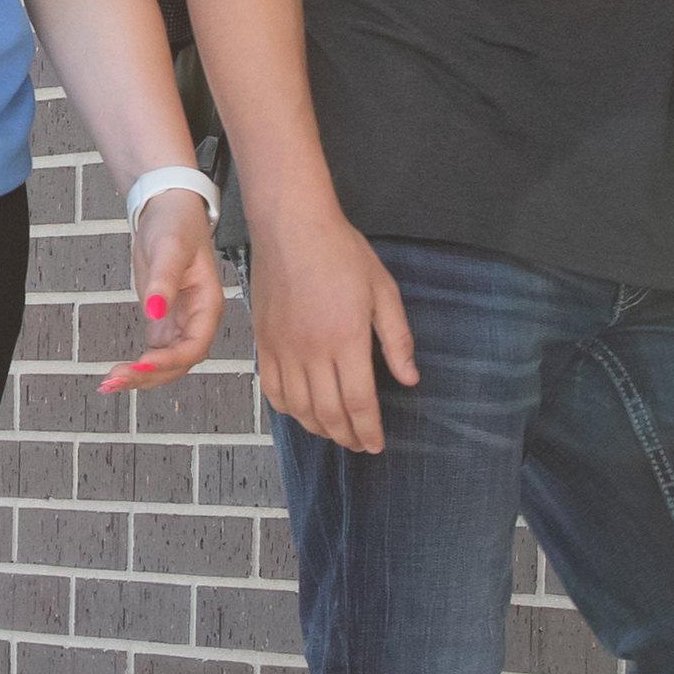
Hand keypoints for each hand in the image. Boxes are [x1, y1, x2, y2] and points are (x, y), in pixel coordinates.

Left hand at [98, 190, 224, 395]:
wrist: (167, 209)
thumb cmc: (176, 224)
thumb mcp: (169, 247)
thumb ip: (163, 280)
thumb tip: (154, 312)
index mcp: (207, 305)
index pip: (194, 346)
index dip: (171, 361)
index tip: (142, 365)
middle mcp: (196, 320)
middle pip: (179, 362)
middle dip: (150, 375)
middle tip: (115, 380)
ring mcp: (179, 323)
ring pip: (166, 363)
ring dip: (141, 377)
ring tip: (109, 383)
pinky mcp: (163, 322)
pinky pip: (154, 353)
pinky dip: (138, 367)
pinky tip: (116, 375)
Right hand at [249, 192, 418, 451]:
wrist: (292, 228)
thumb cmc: (342, 253)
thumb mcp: (383, 291)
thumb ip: (397, 339)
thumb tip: (410, 378)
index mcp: (346, 340)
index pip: (358, 402)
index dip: (368, 430)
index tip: (377, 445)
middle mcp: (312, 351)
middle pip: (328, 412)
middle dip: (346, 436)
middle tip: (359, 445)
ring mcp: (283, 349)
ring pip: (299, 408)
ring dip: (318, 428)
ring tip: (335, 433)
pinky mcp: (263, 342)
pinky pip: (272, 390)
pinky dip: (288, 410)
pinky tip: (301, 412)